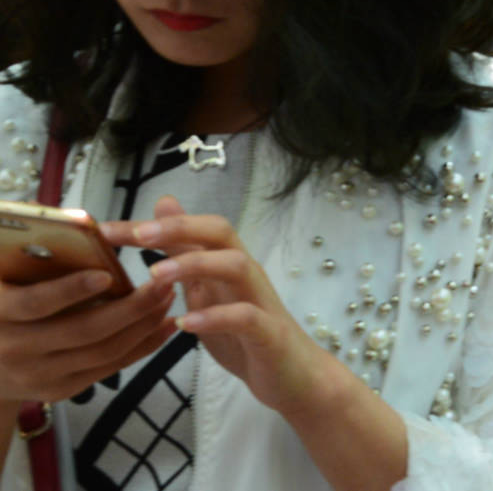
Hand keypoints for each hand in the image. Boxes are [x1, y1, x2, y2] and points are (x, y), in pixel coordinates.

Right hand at [0, 269, 175, 402]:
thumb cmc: (2, 297)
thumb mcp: (3, 273)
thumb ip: (31, 253)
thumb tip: (78, 223)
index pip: (34, 303)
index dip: (71, 290)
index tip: (106, 274)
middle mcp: (14, 349)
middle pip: (82, 331)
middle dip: (131, 307)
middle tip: (163, 280)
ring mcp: (36, 376)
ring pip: (103, 352)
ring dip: (143, 324)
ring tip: (168, 295)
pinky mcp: (58, 390)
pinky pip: (108, 368)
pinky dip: (142, 347)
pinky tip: (164, 325)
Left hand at [103, 197, 338, 419]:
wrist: (291, 375)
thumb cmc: (245, 335)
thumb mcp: (208, 292)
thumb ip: (186, 255)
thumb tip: (163, 210)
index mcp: (226, 264)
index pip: (194, 229)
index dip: (153, 226)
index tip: (107, 230)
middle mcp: (245, 274)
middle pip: (221, 232)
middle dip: (179, 227)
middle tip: (138, 235)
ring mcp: (259, 300)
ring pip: (236, 265)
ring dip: (196, 265)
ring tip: (156, 276)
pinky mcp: (268, 333)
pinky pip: (245, 317)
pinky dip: (216, 317)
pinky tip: (185, 324)